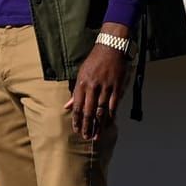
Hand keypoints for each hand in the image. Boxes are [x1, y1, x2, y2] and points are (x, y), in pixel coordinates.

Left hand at [64, 25, 129, 139]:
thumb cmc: (94, 60)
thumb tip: (67, 106)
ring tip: (97, 136)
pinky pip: (114, 105)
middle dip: (87, 126)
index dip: (77, 120)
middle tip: (86, 137)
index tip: (76, 130)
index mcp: (82, 84)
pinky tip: (109, 124)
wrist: (111, 48)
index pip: (78, 107)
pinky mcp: (117, 87)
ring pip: (101, 111)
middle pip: (89, 112)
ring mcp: (106, 88)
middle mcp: (93, 87)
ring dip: (99, 125)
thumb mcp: (81, 73)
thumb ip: (75, 91)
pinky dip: (111, 116)